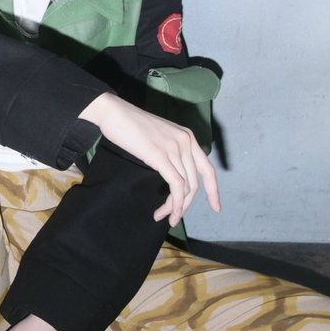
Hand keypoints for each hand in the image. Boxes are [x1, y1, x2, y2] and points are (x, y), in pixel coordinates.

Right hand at [79, 92, 219, 226]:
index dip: (213, 191)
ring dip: (176, 207)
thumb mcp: (158, 136)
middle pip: (195, 183)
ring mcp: (174, 149)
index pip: (207, 170)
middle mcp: (186, 143)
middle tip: (174, 217)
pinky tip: (166, 212)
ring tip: (164, 217)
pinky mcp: (161, 156)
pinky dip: (175, 203)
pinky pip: (176, 185)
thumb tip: (170, 171)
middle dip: (186, 204)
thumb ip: (169, 150)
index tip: (215, 207)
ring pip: (185, 187)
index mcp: (187, 137)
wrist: (113, 112)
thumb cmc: (129, 124)